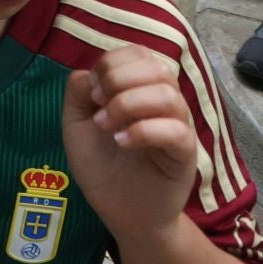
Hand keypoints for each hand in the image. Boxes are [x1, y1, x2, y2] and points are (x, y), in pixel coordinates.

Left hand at [62, 46, 197, 243]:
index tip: (92, 92)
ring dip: (128, 105)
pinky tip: (121, 142)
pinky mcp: (185, 153)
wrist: (121, 211)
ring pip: (167, 94)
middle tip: (99, 108)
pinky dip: (142, 131)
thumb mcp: (76, 123)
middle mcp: (163, 102)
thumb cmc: (101, 165)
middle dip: (118, 80)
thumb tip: (89, 73)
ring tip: (107, 127)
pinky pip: (176, 130)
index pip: (138, 53)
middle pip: (156, 66)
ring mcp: (178, 126)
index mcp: (140, 89)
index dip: (111, 64)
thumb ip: (78, 92)